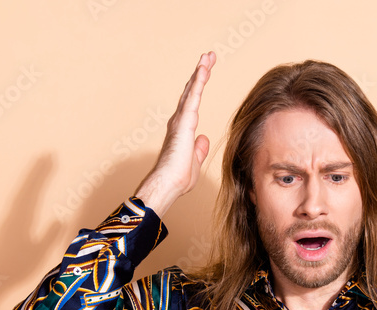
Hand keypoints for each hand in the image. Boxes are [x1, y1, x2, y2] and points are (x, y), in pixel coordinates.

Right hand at [134, 51, 216, 214]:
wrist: (167, 185)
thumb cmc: (178, 179)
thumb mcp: (194, 161)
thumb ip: (199, 149)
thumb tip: (203, 138)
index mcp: (182, 131)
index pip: (193, 104)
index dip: (198, 88)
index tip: (205, 74)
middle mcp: (179, 122)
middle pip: (191, 92)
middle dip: (200, 74)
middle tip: (208, 57)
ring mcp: (180, 121)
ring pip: (192, 91)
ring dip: (200, 73)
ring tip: (208, 56)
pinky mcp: (183, 123)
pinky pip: (193, 97)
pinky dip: (198, 82)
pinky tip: (203, 69)